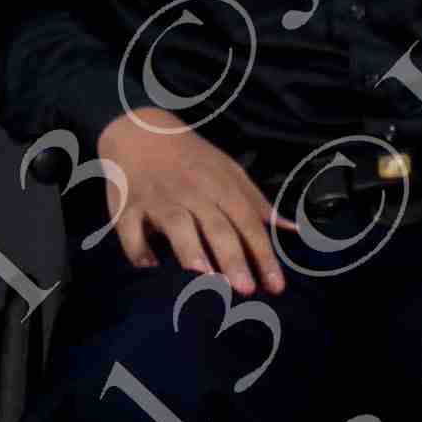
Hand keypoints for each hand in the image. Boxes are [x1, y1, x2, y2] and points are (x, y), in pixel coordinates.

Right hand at [95, 110, 286, 295]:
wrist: (141, 131)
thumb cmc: (193, 159)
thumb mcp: (229, 171)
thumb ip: (258, 204)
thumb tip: (293, 230)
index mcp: (220, 185)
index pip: (247, 222)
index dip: (263, 254)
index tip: (276, 286)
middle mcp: (192, 192)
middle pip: (216, 227)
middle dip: (232, 258)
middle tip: (246, 290)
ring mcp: (159, 198)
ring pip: (177, 225)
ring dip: (190, 251)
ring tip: (203, 278)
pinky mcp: (128, 205)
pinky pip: (131, 229)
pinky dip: (138, 247)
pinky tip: (150, 266)